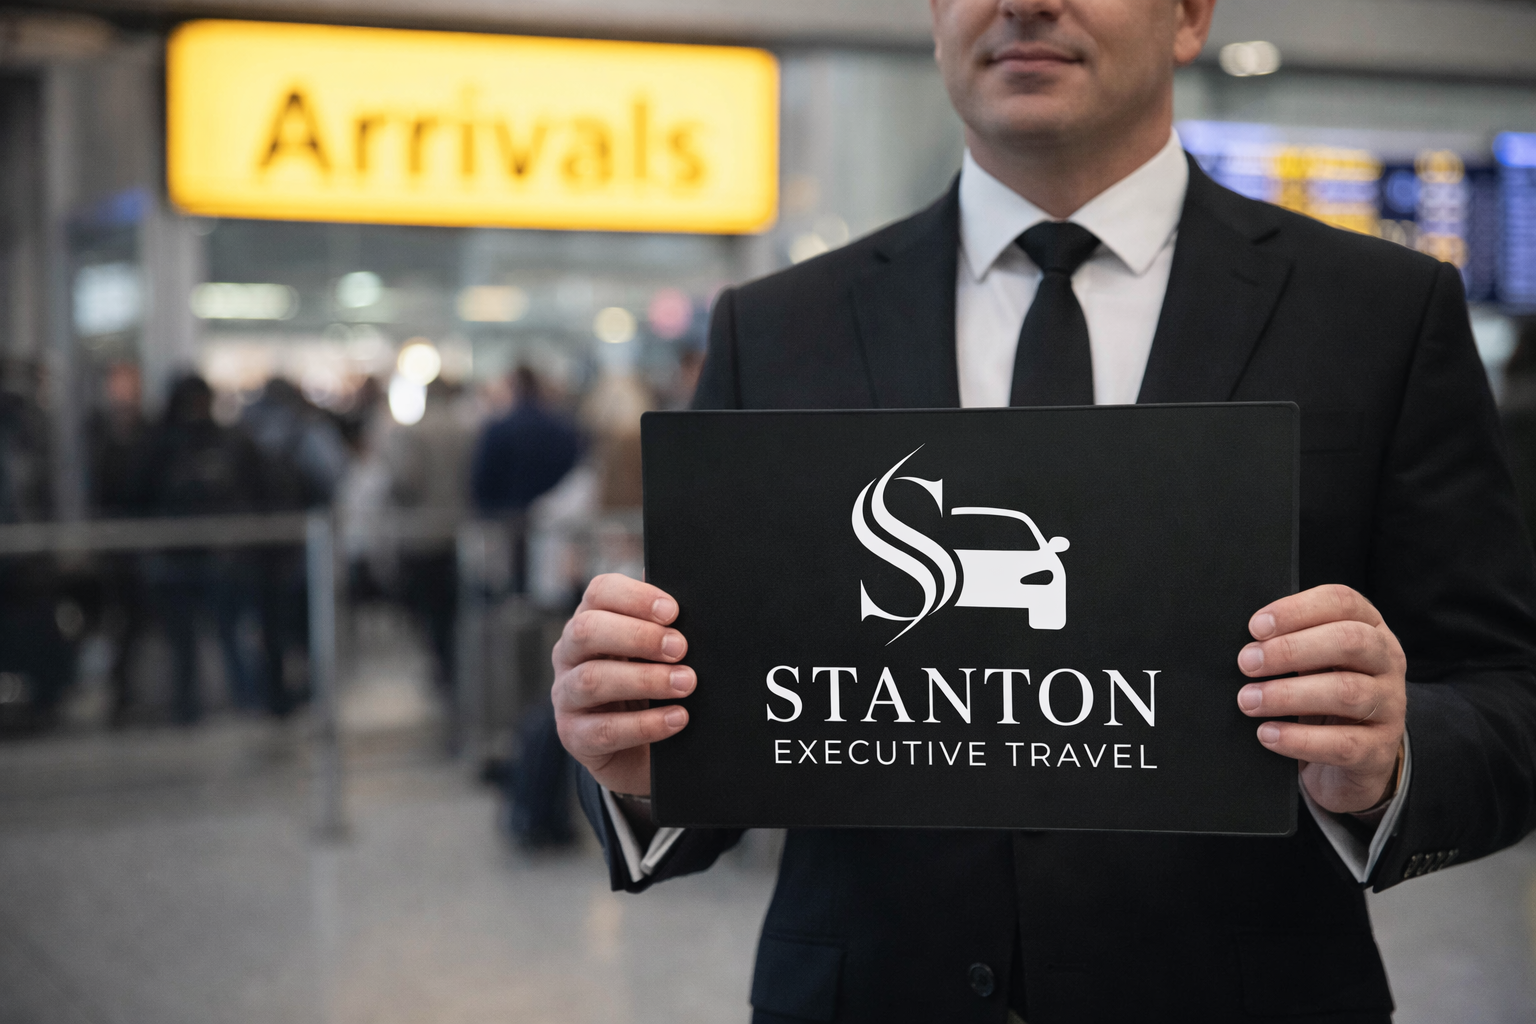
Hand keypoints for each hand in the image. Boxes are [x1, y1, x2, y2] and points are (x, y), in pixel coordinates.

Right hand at [551, 573, 693, 795]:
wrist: (637, 752)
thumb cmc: (647, 689)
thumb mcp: (653, 653)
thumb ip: (662, 624)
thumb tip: (689, 594)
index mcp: (589, 621)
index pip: (599, 593)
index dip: (635, 598)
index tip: (673, 612)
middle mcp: (569, 654)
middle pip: (587, 631)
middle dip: (638, 636)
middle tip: (680, 648)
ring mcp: (566, 696)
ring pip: (593, 680)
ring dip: (646, 679)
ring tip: (686, 683)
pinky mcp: (574, 736)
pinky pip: (605, 729)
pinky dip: (646, 724)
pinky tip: (677, 718)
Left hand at [1235, 584, 1406, 814]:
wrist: (1349, 763)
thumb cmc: (1321, 700)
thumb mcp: (1312, 664)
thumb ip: (1291, 644)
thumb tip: (1247, 644)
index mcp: (1370, 629)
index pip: (1342, 602)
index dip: (1297, 610)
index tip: (1256, 627)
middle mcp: (1387, 663)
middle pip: (1349, 641)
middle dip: (1291, 649)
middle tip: (1247, 663)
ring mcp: (1390, 707)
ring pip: (1347, 692)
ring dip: (1288, 694)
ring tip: (1249, 701)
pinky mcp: (1379, 750)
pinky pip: (1343, 744)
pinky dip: (1299, 740)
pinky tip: (1268, 734)